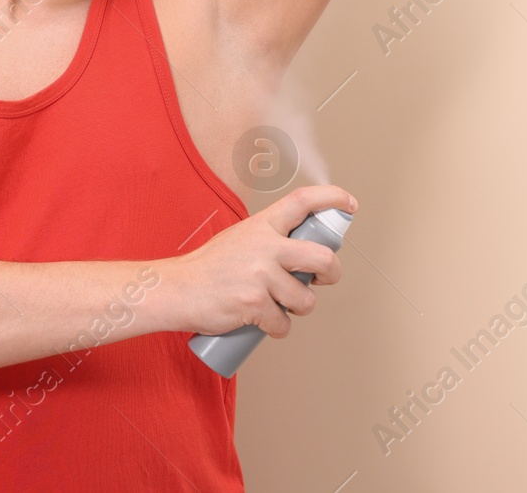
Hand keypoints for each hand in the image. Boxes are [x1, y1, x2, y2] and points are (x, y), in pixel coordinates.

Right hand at [164, 185, 357, 338]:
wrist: (177, 290)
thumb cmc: (208, 268)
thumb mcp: (240, 239)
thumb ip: (269, 241)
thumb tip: (303, 255)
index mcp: (261, 225)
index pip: (303, 201)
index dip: (332, 198)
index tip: (349, 204)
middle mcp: (264, 245)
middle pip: (322, 258)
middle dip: (331, 273)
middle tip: (322, 279)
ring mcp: (261, 275)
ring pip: (305, 299)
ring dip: (298, 308)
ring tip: (278, 305)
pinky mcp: (255, 304)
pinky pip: (284, 323)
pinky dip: (277, 328)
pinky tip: (262, 323)